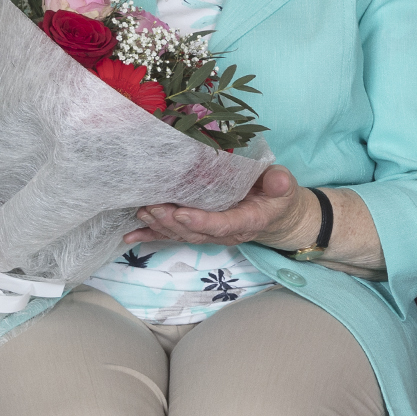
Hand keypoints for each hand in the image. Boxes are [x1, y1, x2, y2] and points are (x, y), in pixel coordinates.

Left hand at [132, 164, 301, 246]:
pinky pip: (174, 235)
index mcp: (247, 221)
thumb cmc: (278, 197)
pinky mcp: (199, 230)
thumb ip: (280, 184)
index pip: (223, 225)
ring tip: (142, 212)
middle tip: (153, 207)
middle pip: (195, 232)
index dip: (201, 222)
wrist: (275, 215)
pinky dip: (151, 235)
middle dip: (171, 222)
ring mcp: (210, 234)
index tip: (182, 212)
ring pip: (182, 234)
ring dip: (159, 226)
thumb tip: (278, 180)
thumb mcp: (286, 188)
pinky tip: (130, 235)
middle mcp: (226, 233)